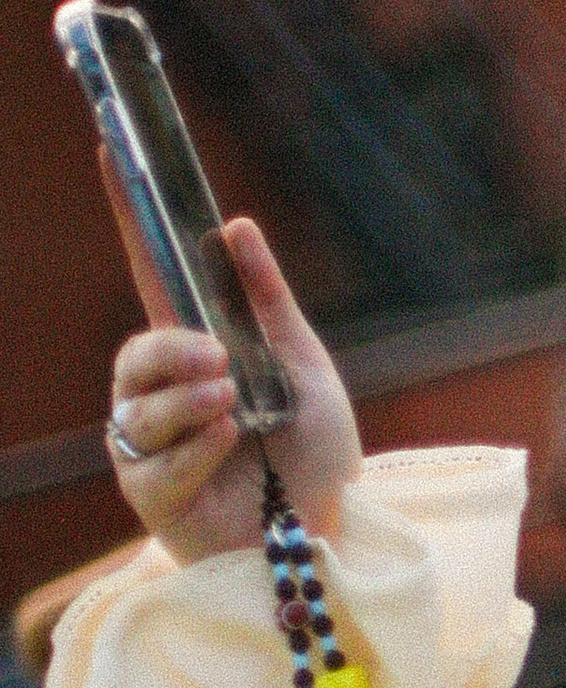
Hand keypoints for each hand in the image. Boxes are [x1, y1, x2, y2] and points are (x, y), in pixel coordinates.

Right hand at [100, 172, 360, 561]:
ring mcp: (150, 445)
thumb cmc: (317, 459)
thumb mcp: (305, 368)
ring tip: (232, 408)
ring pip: (138, 404)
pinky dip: (196, 448)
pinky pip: (154, 458)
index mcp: (200, 352)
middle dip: (172, 350)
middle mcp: (164, 395)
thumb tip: (235, 225)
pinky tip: (228, 447)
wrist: (330, 536)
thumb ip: (268, 302)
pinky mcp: (149, 494)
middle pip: (135, 350)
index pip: (153, 274)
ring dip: (188, 402)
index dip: (132, 216)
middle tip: (219, 361)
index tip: (112, 151)